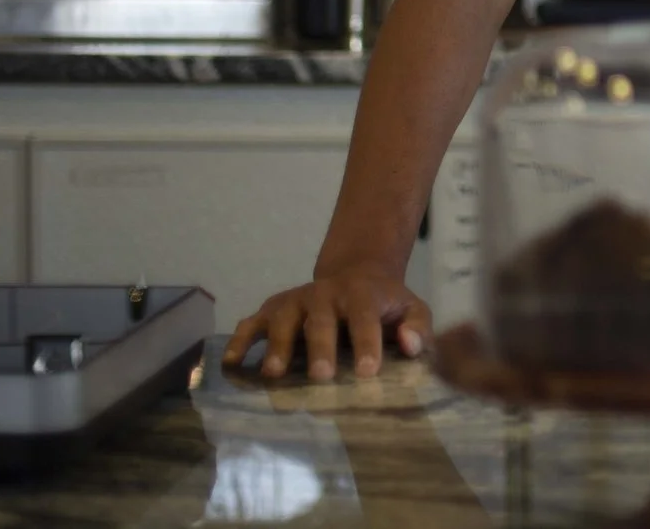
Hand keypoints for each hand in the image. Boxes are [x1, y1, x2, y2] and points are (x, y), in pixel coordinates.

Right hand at [223, 266, 430, 382]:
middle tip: (321, 376)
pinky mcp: (271, 310)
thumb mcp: (411, 308)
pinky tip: (231, 364)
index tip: (368, 370)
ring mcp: (294, 301)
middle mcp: (324, 294)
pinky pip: (251, 324)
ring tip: (274, 375)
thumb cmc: (385, 304)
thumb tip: (410, 344)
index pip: (364, 317)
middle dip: (320, 347)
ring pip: (283, 320)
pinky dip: (240, 341)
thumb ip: (418, 326)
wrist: (356, 275)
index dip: (366, 342)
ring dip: (278, 346)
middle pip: (320, 320)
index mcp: (361, 294)